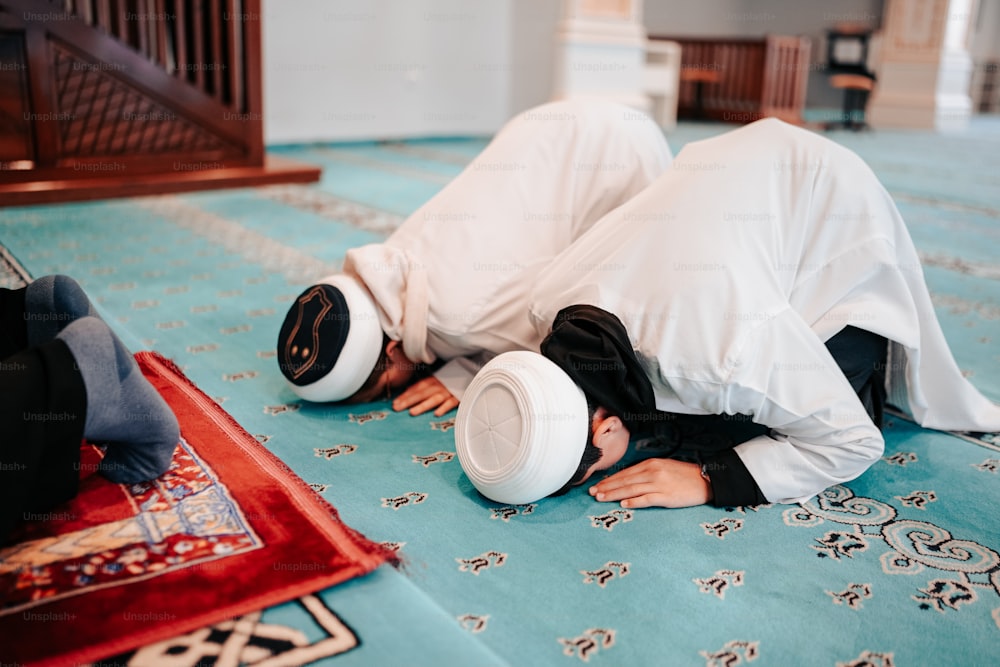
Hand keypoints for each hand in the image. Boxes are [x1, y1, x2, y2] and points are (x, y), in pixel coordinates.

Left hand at [391, 376, 458, 416]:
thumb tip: (407, 390)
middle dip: (408, 401)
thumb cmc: (450, 380)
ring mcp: (449, 392)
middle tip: (397, 408)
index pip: (416, 388)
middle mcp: (439, 386)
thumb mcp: (436, 380)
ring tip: (412, 413)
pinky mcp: (459, 397)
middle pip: (422, 394)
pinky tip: (437, 414)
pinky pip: (451, 403)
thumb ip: (423, 386)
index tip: (394, 403)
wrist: (471, 374)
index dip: (405, 395)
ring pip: (434, 399)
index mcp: (433, 381)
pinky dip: (444, 408)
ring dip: (423, 405)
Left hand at [588, 459, 711, 508]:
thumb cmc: (684, 475)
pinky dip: (634, 501)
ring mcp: (659, 484)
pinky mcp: (666, 496)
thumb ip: (646, 472)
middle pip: (625, 480)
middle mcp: (652, 472)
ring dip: (614, 494)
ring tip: (601, 498)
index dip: (609, 480)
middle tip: (592, 492)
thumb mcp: (663, 467)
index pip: (625, 473)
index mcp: (651, 464)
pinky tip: (623, 504)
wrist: (706, 480)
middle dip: (606, 487)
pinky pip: (647, 499)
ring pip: (631, 489)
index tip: (597, 485)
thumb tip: (628, 480)